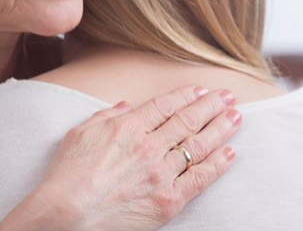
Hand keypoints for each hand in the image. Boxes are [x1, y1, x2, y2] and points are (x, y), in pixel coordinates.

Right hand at [0, 85, 239, 230]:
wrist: (66, 213)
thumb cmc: (68, 173)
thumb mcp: (81, 132)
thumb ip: (108, 115)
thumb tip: (129, 106)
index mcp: (128, 127)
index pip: (165, 106)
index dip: (186, 96)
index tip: (201, 90)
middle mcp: (148, 146)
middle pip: (187, 121)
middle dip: (211, 106)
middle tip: (228, 96)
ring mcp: (160, 174)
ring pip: (198, 146)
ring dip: (220, 129)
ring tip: (236, 117)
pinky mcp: (168, 200)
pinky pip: (200, 179)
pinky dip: (217, 165)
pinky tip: (230, 153)